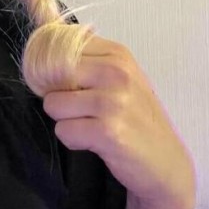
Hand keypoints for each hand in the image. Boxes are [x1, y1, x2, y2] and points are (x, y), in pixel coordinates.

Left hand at [40, 34, 195, 208]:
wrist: (167, 161)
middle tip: (81, 111)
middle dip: (58, 95)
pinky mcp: (108, 131)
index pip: (60, 47)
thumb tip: (41, 56)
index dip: (51, 68)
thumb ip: (87, 64)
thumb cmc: (136, 118)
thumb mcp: (119, 80)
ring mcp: (113, 101)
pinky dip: (73, 140)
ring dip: (65, 120)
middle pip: (51, 75)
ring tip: (90, 127)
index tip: (65, 86)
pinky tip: (95, 142)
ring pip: (53, 104)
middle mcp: (116, 72)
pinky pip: (63, 130)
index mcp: (117, 54)